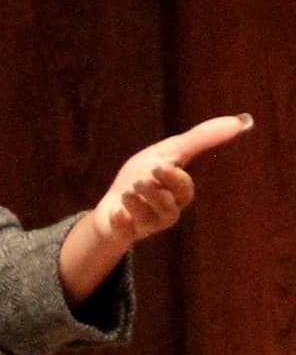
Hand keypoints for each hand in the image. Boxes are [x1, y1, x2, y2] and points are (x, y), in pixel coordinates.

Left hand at [59, 112, 252, 305]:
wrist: (111, 203)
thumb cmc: (143, 176)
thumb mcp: (168, 152)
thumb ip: (201, 138)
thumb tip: (244, 120)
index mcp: (177, 194)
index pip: (184, 190)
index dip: (174, 179)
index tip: (159, 165)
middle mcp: (165, 213)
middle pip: (169, 209)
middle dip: (155, 194)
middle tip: (141, 182)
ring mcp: (145, 226)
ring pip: (149, 220)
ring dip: (136, 204)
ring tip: (127, 194)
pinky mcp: (124, 234)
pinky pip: (125, 232)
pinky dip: (120, 221)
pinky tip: (116, 213)